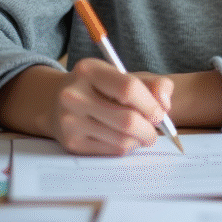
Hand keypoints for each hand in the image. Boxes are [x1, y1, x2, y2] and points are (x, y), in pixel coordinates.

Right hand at [0, 61, 173, 155]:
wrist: (57, 102)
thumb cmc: (101, 88)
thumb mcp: (123, 76)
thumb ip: (152, 84)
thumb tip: (165, 103)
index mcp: (89, 70)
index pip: (128, 88)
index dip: (151, 104)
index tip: (160, 112)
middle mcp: (74, 95)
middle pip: (127, 120)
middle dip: (150, 129)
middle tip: (155, 129)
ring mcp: (70, 121)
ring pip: (122, 140)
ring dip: (139, 140)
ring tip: (140, 133)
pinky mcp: (71, 143)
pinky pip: (112, 151)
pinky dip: (126, 147)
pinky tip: (124, 138)